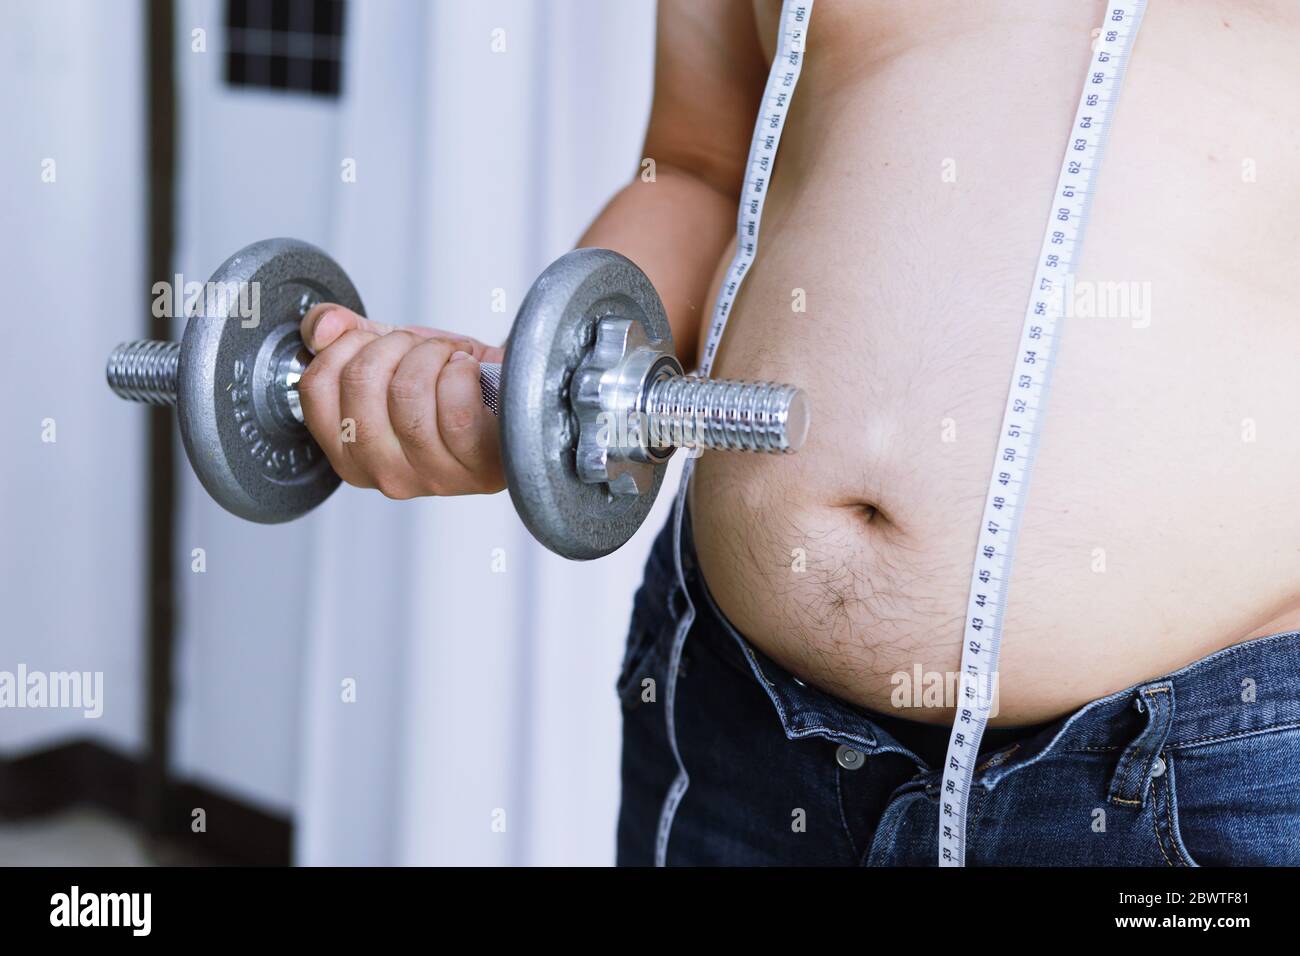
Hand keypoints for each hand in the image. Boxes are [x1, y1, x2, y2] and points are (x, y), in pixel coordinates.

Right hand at [296, 305, 505, 497]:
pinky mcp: (476, 468)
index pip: (315, 387)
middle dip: (392, 344)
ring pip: (408, 393)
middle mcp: (385, 474)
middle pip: (361, 384)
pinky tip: (468, 371)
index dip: (345, 345)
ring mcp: (431, 477)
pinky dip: (462, 371)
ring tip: (447, 358)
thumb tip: (323, 325)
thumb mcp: (390, 354)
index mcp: (349, 453)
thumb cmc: (451, 386)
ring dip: (430, 355)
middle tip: (416, 347)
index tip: (374, 342)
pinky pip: (454, 406)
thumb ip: (345, 333)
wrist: (513, 400)